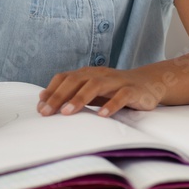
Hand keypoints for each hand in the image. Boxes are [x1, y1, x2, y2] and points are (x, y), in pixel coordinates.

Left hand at [38, 67, 160, 117]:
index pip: (64, 78)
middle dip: (59, 96)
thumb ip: (69, 93)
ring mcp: (116, 81)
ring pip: (95, 85)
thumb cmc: (114, 89)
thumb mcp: (90, 90)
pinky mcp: (132, 90)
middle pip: (76, 81)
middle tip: (47, 112)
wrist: (148, 83)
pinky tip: (102, 115)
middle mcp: (99, 74)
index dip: (51, 91)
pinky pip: (121, 95)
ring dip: (80, 98)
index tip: (40, 108)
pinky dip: (111, 105)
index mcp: (87, 74)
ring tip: (67, 112)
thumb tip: (42, 98)